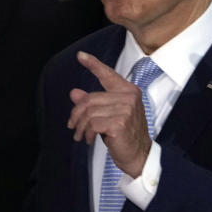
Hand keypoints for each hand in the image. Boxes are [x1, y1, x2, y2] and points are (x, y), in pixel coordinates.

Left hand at [67, 51, 151, 177]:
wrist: (139, 155)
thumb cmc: (124, 136)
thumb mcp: (108, 116)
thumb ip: (94, 103)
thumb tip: (74, 93)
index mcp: (128, 91)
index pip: (108, 75)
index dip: (93, 64)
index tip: (80, 56)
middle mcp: (129, 97)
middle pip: (90, 99)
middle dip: (77, 114)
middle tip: (72, 126)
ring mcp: (126, 109)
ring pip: (89, 113)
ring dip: (81, 127)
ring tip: (80, 136)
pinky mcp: (120, 122)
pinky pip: (93, 124)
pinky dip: (87, 133)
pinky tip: (89, 140)